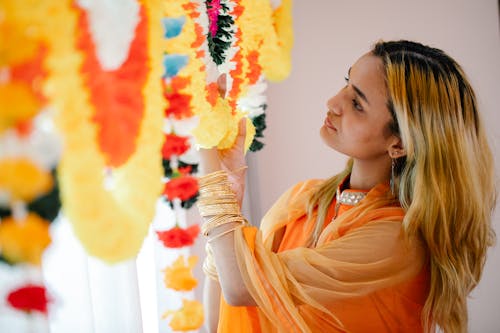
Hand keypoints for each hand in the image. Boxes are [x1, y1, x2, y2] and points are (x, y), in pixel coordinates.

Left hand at [198, 74, 247, 206]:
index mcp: (203, 139)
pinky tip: (242, 117)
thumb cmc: (211, 178)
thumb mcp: (208, 156)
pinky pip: (239, 136)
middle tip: (223, 77)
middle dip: (219, 96)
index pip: (205, 114)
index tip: (212, 80)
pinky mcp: (237, 154)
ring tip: (232, 90)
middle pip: (217, 114)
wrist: (225, 197)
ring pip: (228, 122)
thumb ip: (210, 139)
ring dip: (230, 107)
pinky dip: (241, 127)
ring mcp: (225, 146)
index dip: (208, 97)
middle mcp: (213, 141)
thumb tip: (208, 120)